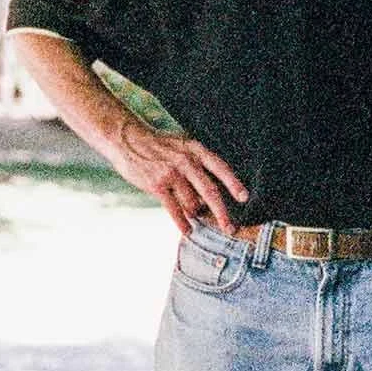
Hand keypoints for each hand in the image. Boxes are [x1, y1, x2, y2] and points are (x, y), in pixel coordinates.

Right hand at [114, 120, 248, 234]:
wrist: (127, 140)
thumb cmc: (158, 147)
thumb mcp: (182, 146)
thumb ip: (197, 165)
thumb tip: (210, 196)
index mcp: (195, 150)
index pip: (220, 167)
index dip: (233, 184)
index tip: (244, 198)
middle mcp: (186, 161)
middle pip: (210, 192)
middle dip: (222, 213)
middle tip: (230, 229)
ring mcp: (171, 174)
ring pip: (192, 204)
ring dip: (195, 214)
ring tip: (195, 218)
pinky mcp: (157, 186)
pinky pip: (175, 210)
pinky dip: (182, 223)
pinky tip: (188, 230)